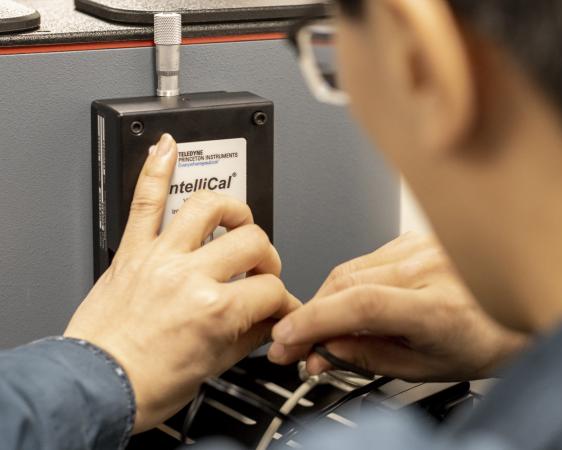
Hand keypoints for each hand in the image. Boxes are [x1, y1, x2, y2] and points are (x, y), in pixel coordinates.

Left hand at [65, 134, 299, 432]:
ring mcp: (161, 257)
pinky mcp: (132, 251)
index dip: (284, 300)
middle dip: (268, 259)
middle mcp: (190, 276)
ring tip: (238, 220)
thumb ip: (248, 335)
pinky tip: (166, 148)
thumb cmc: (144, 383)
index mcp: (216, 309)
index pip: (271, 290)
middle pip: (251, 243)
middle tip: (263, 272)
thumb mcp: (213, 366)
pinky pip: (144, 202)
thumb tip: (268, 319)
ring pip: (207, 207)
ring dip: (233, 210)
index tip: (282, 306)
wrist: (94, 387)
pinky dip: (155, 170)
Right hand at [268, 232, 527, 380]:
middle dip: (310, 313)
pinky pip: (368, 257)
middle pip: (347, 280)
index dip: (315, 320)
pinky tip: (348, 302)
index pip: (361, 305)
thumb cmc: (488, 342)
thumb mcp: (428, 368)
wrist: (524, 310)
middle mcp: (431, 268)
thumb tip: (325, 350)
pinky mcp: (418, 240)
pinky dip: (349, 281)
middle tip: (293, 343)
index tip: (288, 339)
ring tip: (320, 328)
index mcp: (439, 308)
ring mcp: (425, 248)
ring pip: (352, 266)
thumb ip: (371, 357)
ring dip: (327, 297)